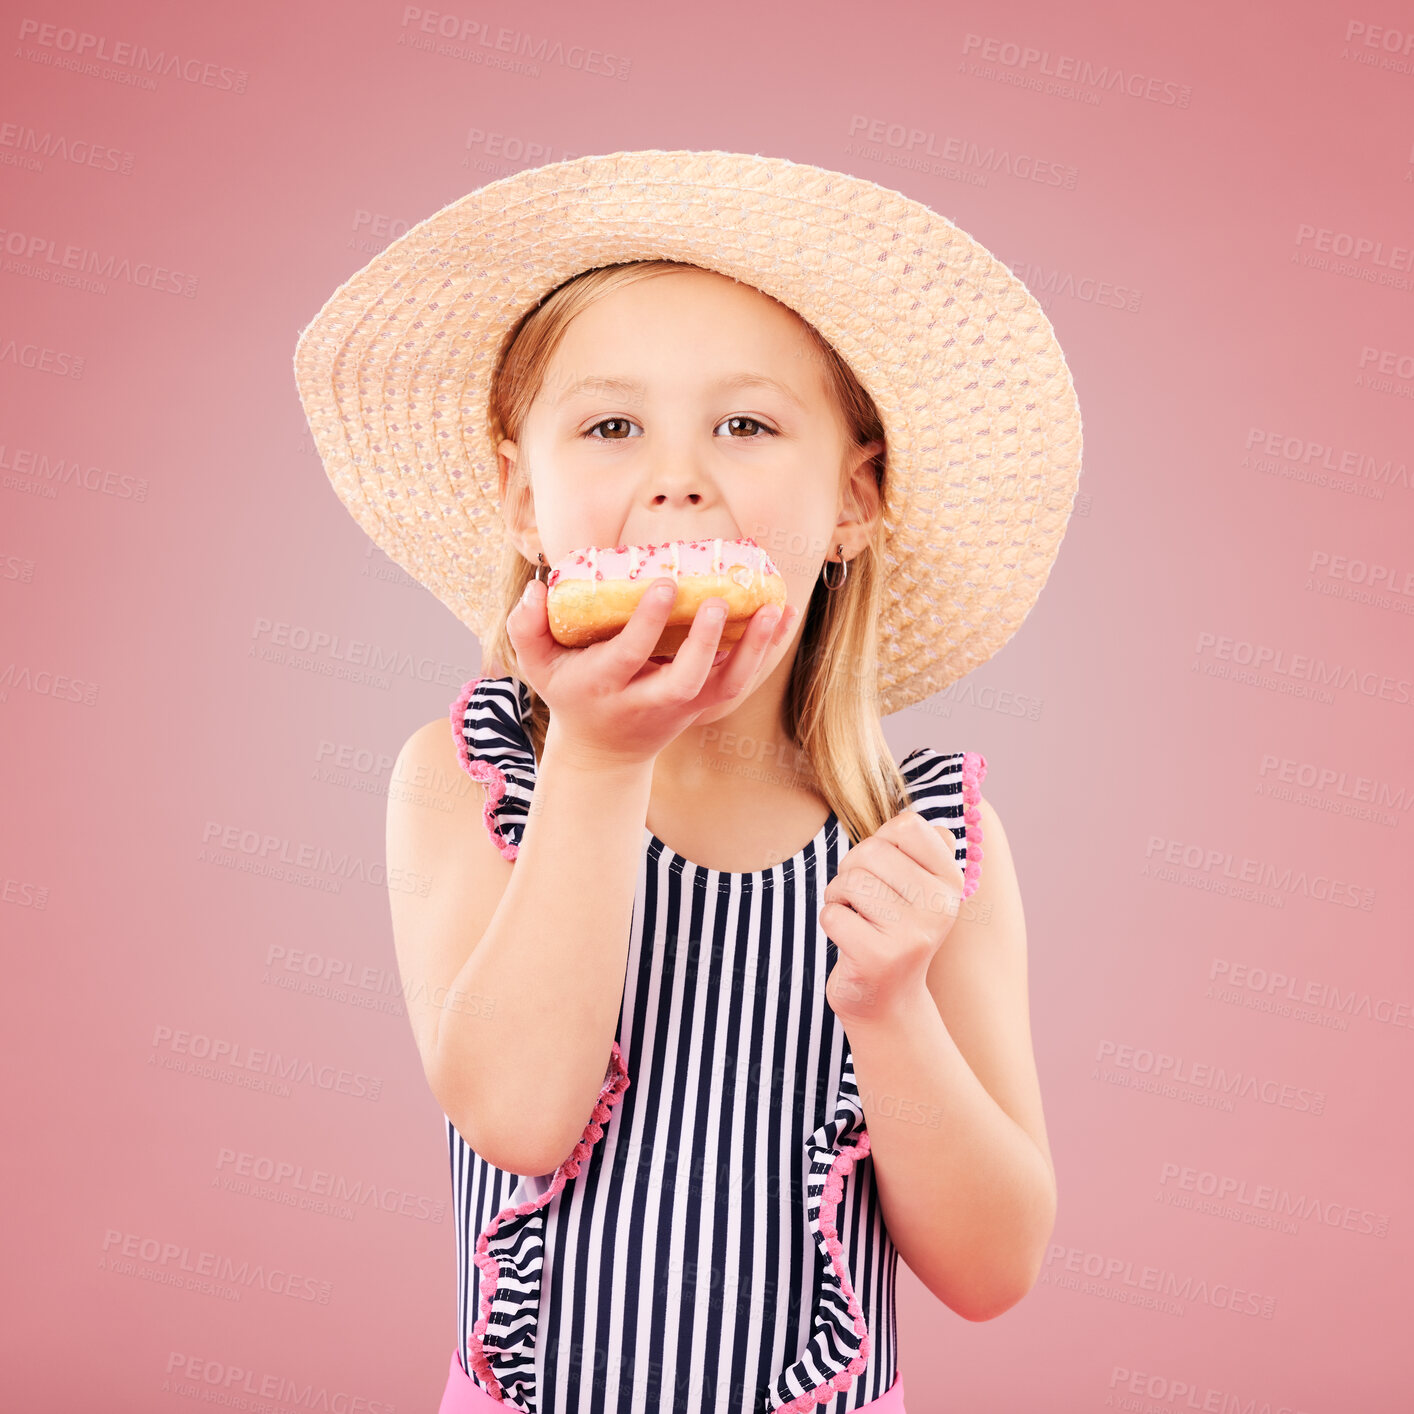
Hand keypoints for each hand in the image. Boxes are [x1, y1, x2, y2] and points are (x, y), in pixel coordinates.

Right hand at [507, 575, 800, 768]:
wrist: (604, 751)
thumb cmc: (571, 692)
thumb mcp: (538, 665)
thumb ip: (527, 627)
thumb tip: (538, 588)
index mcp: (605, 686)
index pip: (628, 656)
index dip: (646, 623)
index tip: (664, 584)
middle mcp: (647, 701)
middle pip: (683, 680)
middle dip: (703, 643)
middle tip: (717, 601)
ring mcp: (682, 708)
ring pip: (725, 687)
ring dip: (753, 650)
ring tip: (772, 607)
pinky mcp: (704, 707)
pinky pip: (741, 683)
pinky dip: (764, 652)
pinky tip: (781, 615)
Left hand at [820, 807, 965, 1024]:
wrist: (889, 1002)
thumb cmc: (893, 929)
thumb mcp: (917, 888)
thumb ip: (919, 850)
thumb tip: (915, 821)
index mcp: (951, 882)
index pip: (907, 825)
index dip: (881, 840)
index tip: (883, 869)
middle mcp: (939, 906)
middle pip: (870, 850)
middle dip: (852, 869)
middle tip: (862, 899)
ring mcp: (911, 934)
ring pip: (849, 880)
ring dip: (838, 896)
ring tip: (855, 917)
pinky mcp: (878, 958)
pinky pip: (832, 913)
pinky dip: (830, 921)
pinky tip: (849, 940)